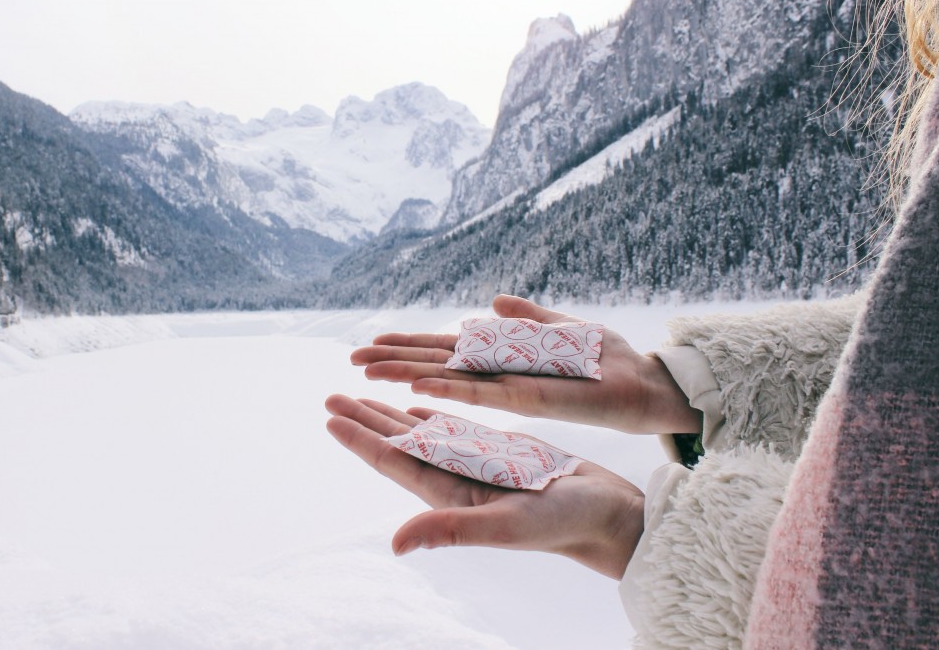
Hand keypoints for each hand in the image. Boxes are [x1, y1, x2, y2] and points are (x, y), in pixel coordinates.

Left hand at [325, 394, 643, 578]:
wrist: (608, 516)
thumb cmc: (562, 524)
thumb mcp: (505, 526)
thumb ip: (451, 531)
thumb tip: (396, 544)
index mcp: (450, 493)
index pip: (394, 460)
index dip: (360, 439)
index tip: (330, 416)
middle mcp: (456, 478)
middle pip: (399, 443)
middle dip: (365, 419)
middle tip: (331, 396)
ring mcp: (476, 465)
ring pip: (422, 432)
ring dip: (391, 414)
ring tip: (363, 394)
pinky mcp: (500, 452)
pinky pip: (455, 429)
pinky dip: (431, 414)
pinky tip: (416, 406)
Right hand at [350, 294, 700, 434]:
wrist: (649, 384)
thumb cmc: (609, 361)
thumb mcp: (565, 327)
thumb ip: (528, 316)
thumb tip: (491, 302)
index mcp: (504, 355)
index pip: (445, 348)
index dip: (408, 345)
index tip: (371, 342)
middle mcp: (499, 373)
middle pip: (435, 364)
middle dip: (393, 361)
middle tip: (350, 360)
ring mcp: (511, 385)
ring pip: (448, 378)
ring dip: (408, 373)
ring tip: (368, 371)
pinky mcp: (530, 397)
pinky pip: (482, 391)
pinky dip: (451, 387)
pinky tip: (419, 385)